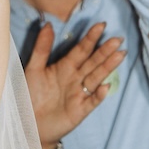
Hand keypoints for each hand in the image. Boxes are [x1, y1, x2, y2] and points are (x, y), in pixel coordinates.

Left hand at [24, 21, 124, 146]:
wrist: (28, 123)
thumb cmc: (30, 95)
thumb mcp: (33, 69)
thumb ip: (41, 48)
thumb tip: (48, 25)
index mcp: (65, 67)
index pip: (81, 50)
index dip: (91, 38)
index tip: (101, 25)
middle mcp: (75, 78)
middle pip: (93, 62)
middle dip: (105, 51)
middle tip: (118, 39)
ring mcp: (79, 94)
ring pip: (96, 77)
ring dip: (108, 67)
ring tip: (120, 55)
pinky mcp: (79, 110)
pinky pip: (91, 101)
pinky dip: (99, 95)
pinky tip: (105, 86)